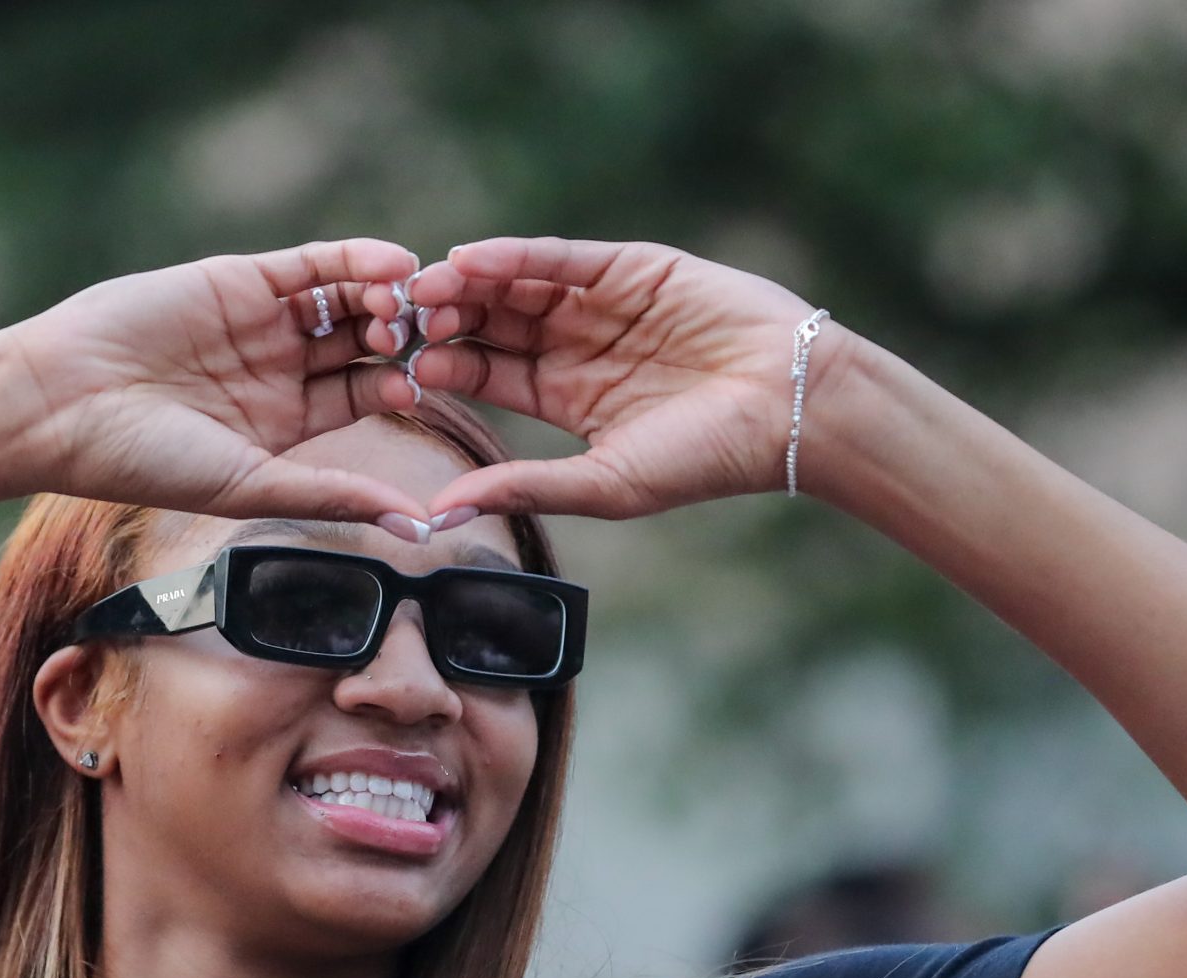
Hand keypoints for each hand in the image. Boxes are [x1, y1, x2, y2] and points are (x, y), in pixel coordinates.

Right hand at [0, 238, 428, 523]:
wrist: (63, 405)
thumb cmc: (146, 461)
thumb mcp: (251, 484)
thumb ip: (333, 494)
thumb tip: (417, 524)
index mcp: (289, 424)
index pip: (367, 396)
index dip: (403, 386)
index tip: (429, 385)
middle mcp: (280, 370)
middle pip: (364, 343)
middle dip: (402, 337)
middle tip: (431, 334)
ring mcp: (262, 321)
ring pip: (346, 299)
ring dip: (385, 297)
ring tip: (411, 303)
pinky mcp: (242, 278)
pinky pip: (313, 264)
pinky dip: (355, 259)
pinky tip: (392, 265)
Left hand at [367, 236, 848, 518]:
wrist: (788, 408)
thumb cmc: (704, 460)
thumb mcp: (602, 483)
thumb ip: (522, 487)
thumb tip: (438, 513)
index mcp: (565, 396)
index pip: (488, 372)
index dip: (445, 367)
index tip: (402, 371)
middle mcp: (577, 344)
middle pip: (493, 322)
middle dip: (446, 318)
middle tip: (399, 321)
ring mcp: (603, 302)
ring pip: (519, 285)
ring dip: (470, 284)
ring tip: (425, 290)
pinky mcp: (632, 267)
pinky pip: (561, 258)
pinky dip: (517, 255)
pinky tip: (472, 259)